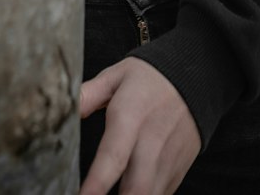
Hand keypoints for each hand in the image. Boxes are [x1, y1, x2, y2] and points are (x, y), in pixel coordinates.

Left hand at [79, 55, 201, 194]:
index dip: (96, 184)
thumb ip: (88, 95)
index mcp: (131, 117)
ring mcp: (167, 162)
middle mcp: (151, 144)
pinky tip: (128, 192)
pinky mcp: (176, 173)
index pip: (113, 157)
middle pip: (137, 190)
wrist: (196, 78)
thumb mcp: (116, 76)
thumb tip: (63, 108)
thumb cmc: (151, 78)